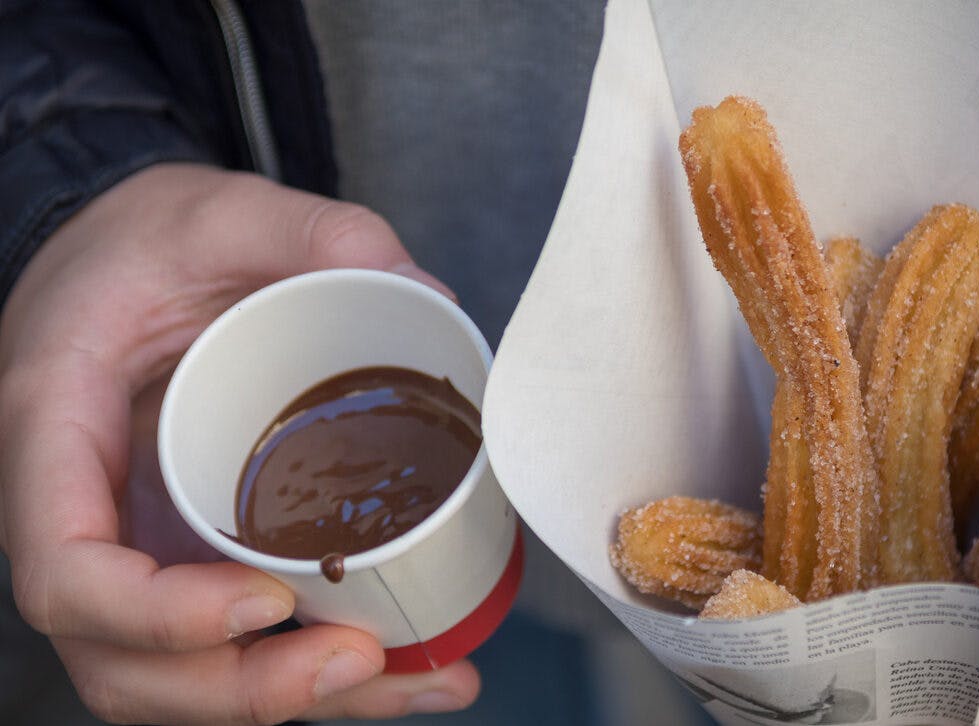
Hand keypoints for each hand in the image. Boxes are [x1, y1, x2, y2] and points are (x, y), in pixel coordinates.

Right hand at [0, 163, 475, 723]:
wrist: (131, 257)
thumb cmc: (151, 236)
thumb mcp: (222, 208)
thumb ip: (314, 233)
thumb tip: (424, 295)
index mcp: (54, 428)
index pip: (65, 570)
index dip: (157, 615)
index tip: (267, 603)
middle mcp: (80, 513)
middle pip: (123, 661)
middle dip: (242, 689)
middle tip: (365, 660)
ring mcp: (132, 547)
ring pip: (180, 678)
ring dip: (295, 702)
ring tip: (424, 680)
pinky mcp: (186, 557)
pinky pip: (229, 647)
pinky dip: (315, 673)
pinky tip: (416, 667)